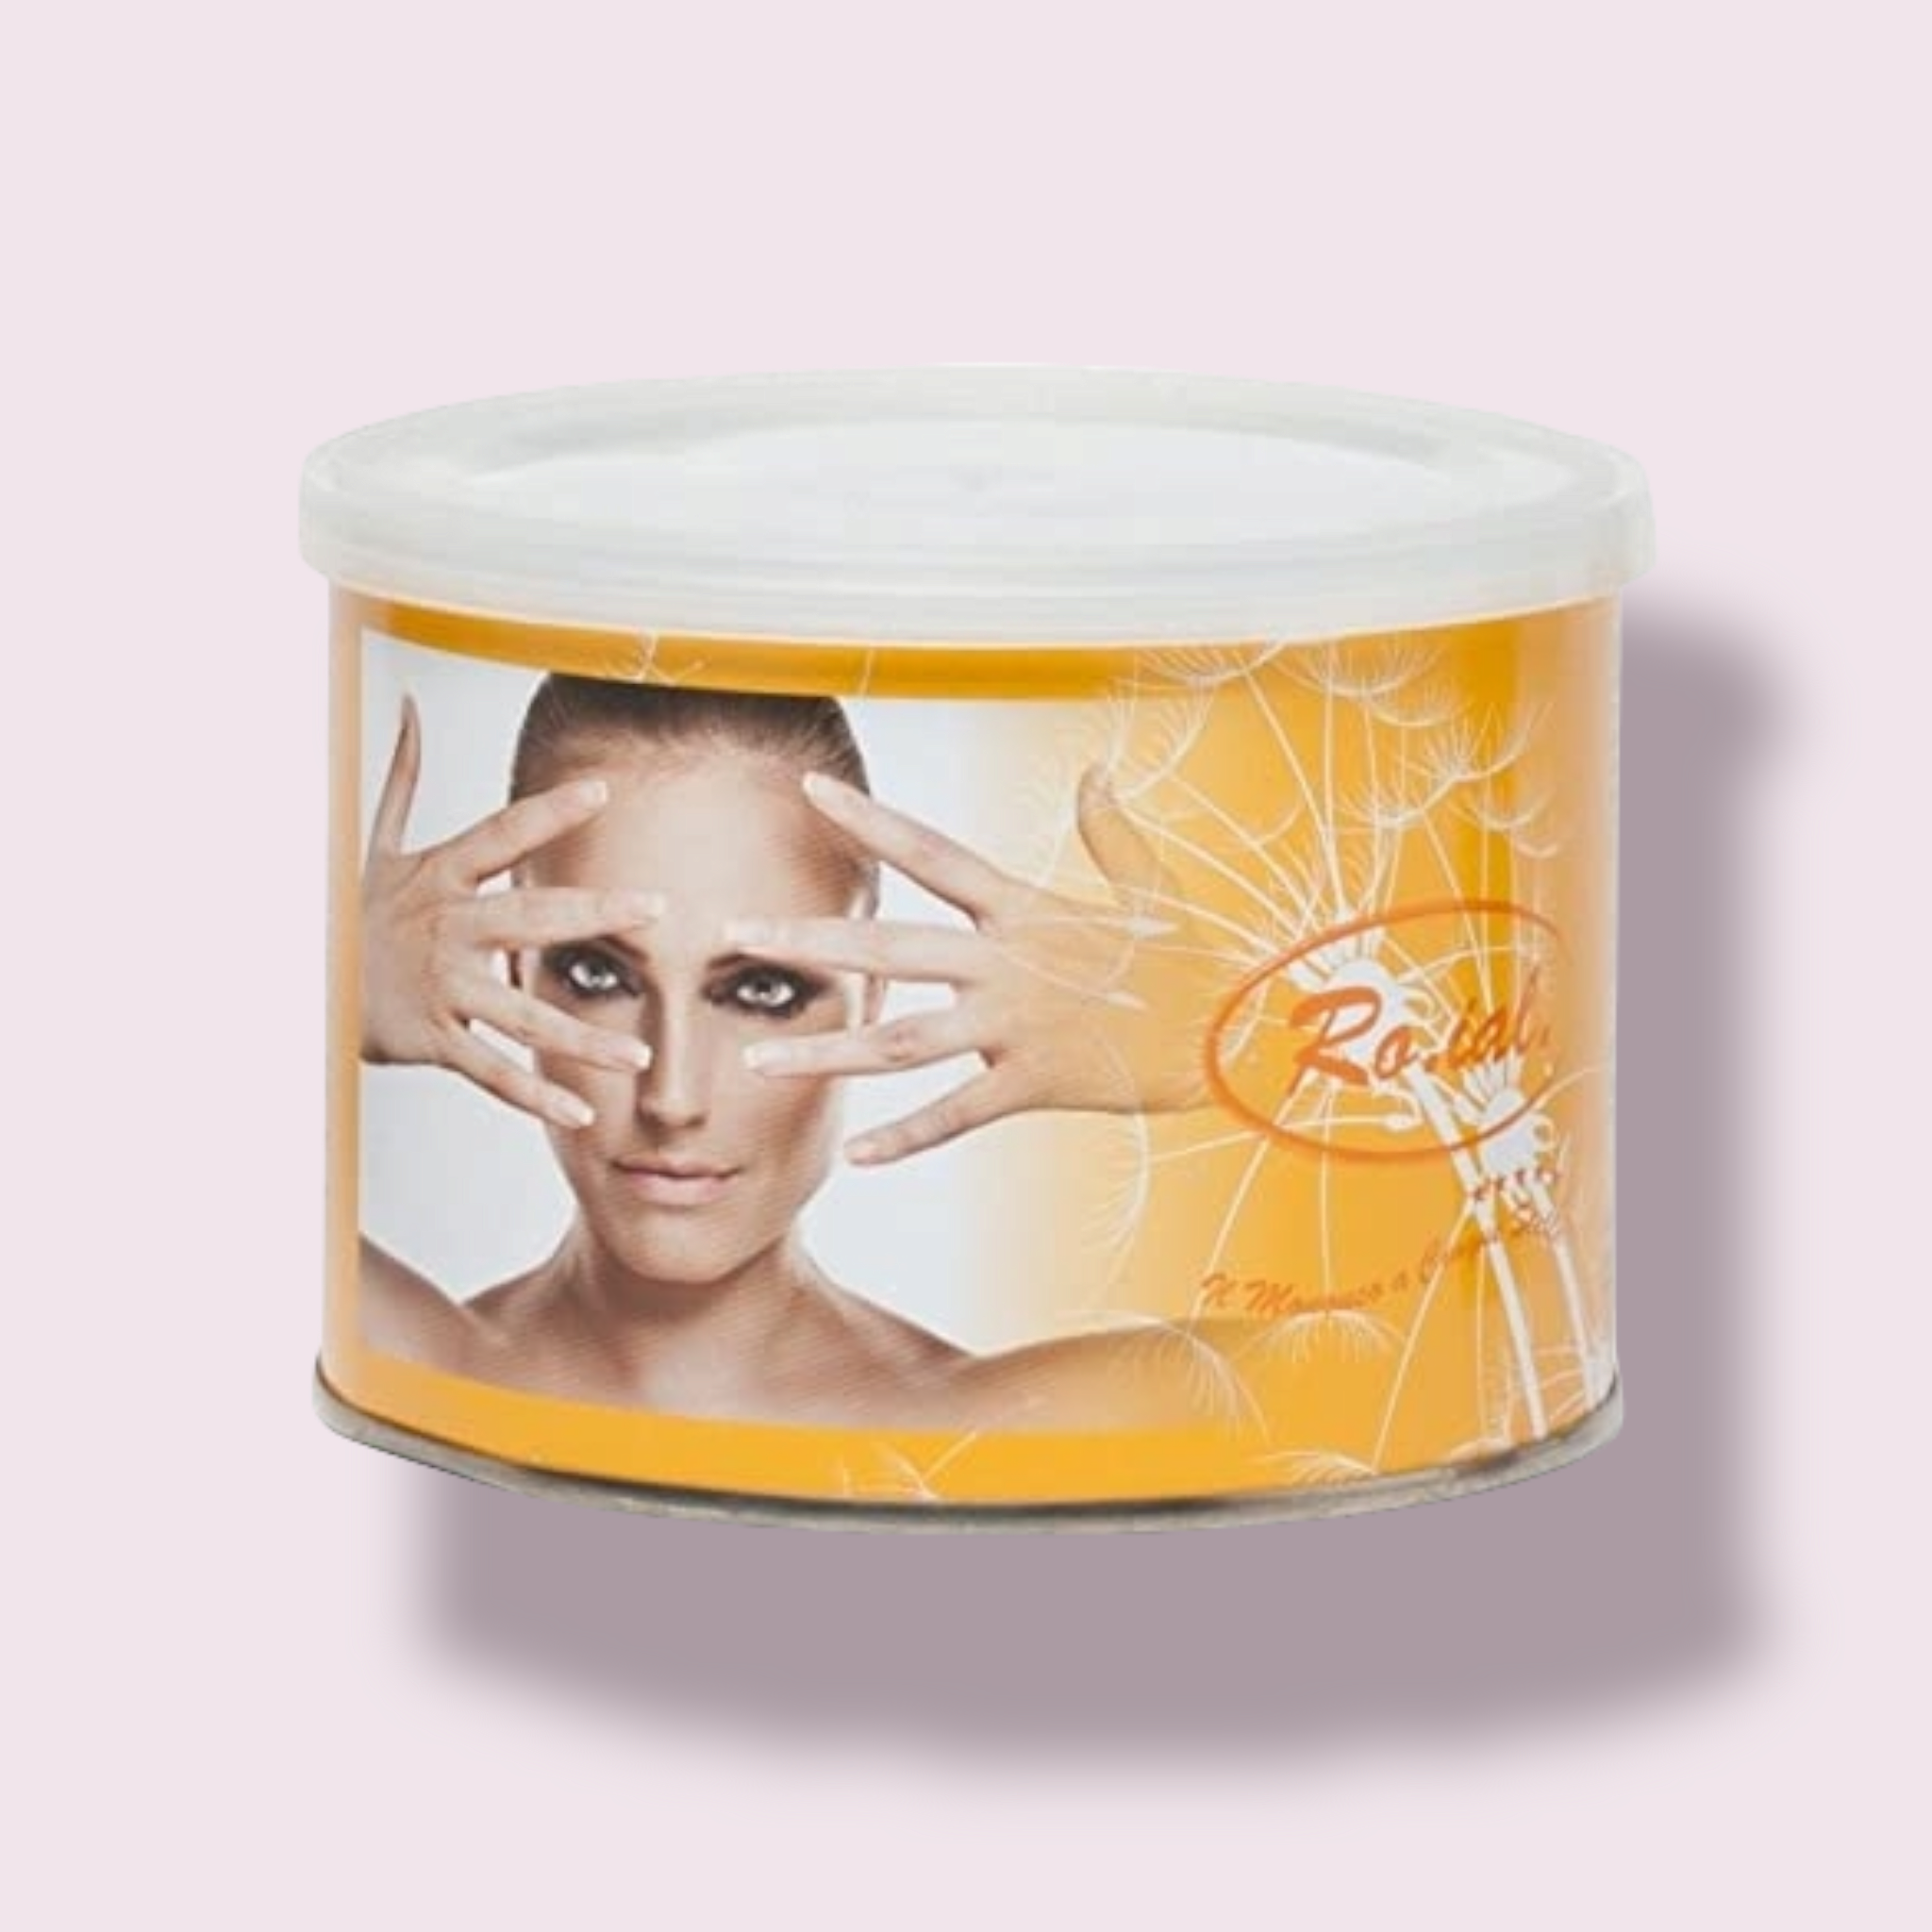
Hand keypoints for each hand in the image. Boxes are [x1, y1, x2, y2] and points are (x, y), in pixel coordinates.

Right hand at [360, 696, 664, 1129]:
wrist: (296, 986)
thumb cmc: (349, 913)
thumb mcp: (370, 845)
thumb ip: (399, 779)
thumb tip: (405, 710)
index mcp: (440, 878)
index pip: (501, 836)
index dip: (550, 812)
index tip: (604, 791)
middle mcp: (447, 931)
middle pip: (529, 920)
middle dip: (595, 914)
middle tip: (657, 912)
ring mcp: (442, 989)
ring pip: (522, 1014)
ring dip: (584, 1037)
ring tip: (641, 1054)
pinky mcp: (432, 1039)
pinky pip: (491, 1070)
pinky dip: (535, 1095)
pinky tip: (581, 1111)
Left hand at [726, 768, 1232, 1164]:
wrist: (1235, 1036)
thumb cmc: (1195, 960)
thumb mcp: (1156, 889)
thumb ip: (1112, 833)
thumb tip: (1097, 771)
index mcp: (1026, 908)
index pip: (933, 853)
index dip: (871, 821)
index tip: (810, 792)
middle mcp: (1010, 964)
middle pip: (894, 950)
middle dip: (813, 943)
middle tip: (738, 936)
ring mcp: (1018, 1027)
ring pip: (905, 1041)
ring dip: (831, 1050)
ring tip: (760, 1063)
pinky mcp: (1034, 1084)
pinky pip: (958, 1114)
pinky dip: (908, 1137)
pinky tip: (855, 1156)